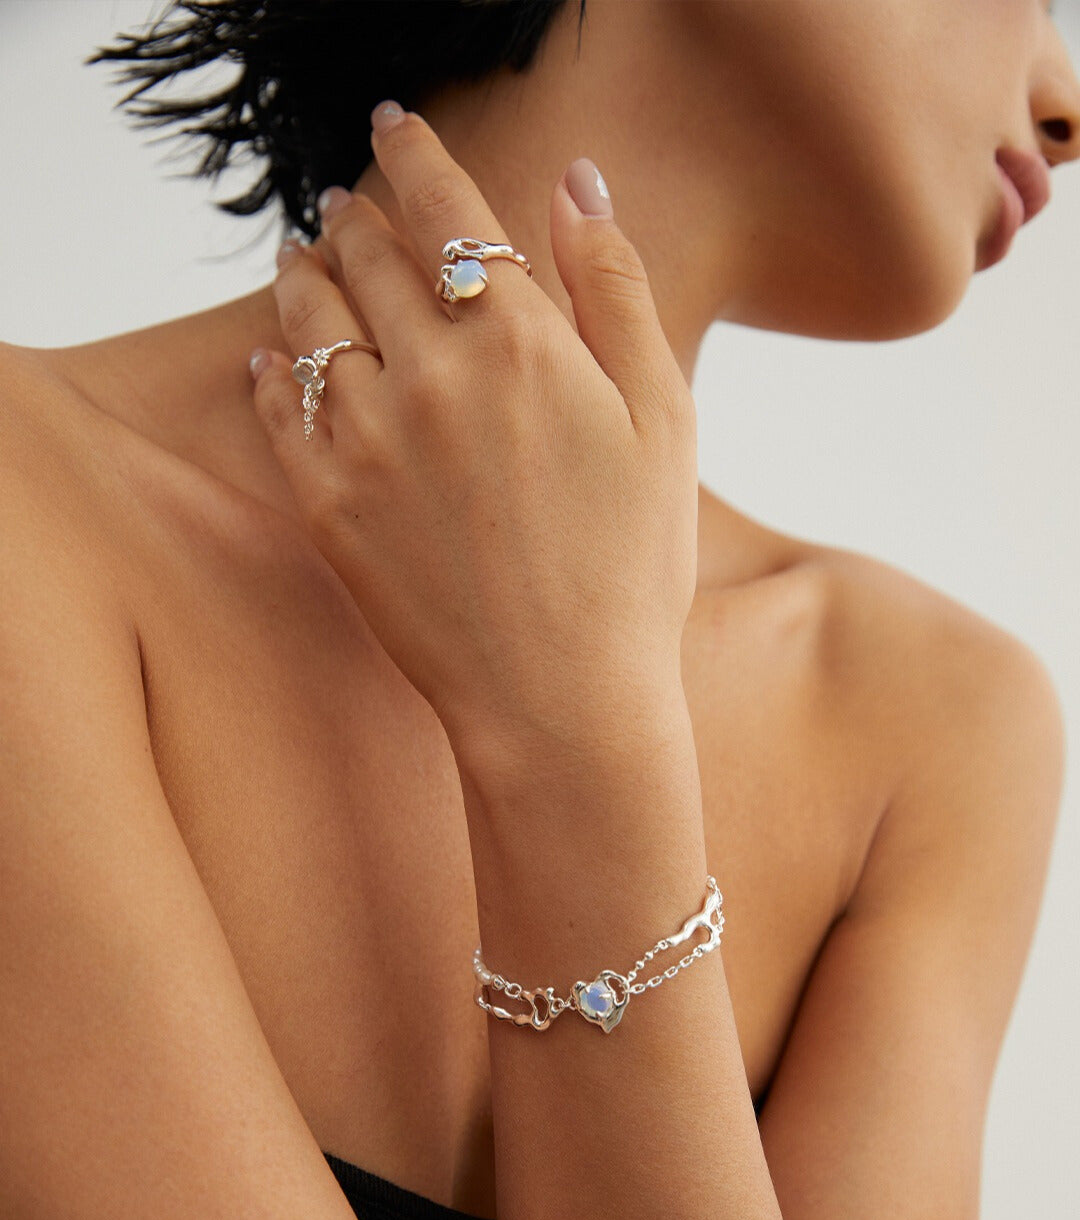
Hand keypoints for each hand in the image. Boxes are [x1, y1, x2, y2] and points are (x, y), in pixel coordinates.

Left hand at [251, 106, 698, 766]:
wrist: (561, 698)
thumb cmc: (630, 567)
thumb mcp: (662, 419)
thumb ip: (615, 290)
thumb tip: (578, 183)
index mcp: (518, 342)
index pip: (446, 207)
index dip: (415, 153)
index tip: (395, 124)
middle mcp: (429, 373)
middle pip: (365, 255)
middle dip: (353, 215)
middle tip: (343, 203)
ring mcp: (367, 441)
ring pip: (307, 321)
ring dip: (300, 276)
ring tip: (299, 260)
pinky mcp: (327, 506)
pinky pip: (276, 412)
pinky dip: (268, 373)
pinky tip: (269, 360)